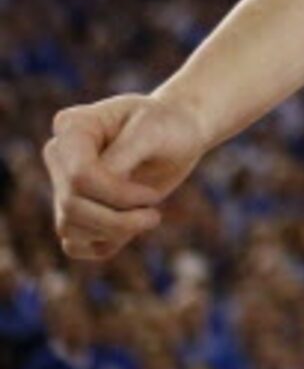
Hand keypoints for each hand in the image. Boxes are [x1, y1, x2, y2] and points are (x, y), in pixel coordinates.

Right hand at [46, 91, 210, 261]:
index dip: (117, 194)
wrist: (179, 133)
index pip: (79, 176)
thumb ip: (124, 154)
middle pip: (71, 206)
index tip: (152, 195)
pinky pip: (74, 245)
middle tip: (154, 215)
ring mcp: (62, 185)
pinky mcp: (73, 211)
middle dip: (117, 219)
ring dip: (114, 231)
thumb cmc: (167, 123)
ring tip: (148, 216)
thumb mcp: (153, 130)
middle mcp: (59, 156)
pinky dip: (104, 244)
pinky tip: (131, 228)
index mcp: (73, 126)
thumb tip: (104, 181)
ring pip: (69, 229)